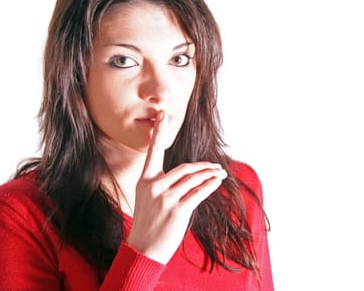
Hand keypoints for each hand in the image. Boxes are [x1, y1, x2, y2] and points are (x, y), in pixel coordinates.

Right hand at [126, 110, 226, 263]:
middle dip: (204, 166)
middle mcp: (154, 186)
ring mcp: (165, 198)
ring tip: (220, 174)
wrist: (143, 250)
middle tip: (216, 166)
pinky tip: (217, 182)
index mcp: (145, 180)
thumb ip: (162, 183)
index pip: (153, 151)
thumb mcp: (147, 198)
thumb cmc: (148, 223)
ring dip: (210, 175)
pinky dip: (210, 186)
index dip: (159, 131)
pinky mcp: (177, 210)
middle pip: (185, 168)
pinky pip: (198, 193)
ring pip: (194, 179)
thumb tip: (187, 175)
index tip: (163, 114)